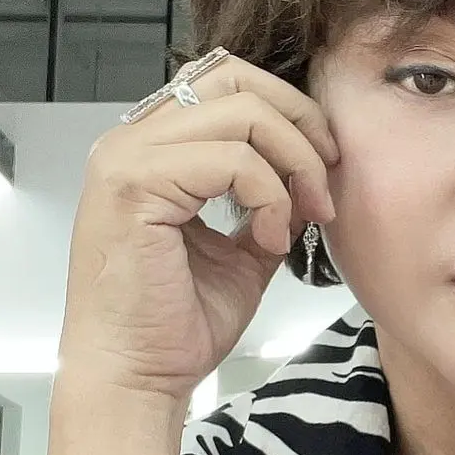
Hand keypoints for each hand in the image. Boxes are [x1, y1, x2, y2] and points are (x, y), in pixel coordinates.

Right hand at [58, 55, 340, 404]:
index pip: (229, 83)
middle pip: (237, 77)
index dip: (290, 113)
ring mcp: (128, 157)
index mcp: (155, 149)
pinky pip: (231, 159)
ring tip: (302, 220)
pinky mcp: (134, 185)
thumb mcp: (243, 254)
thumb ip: (271, 205)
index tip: (325, 168)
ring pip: (242, 112)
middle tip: (325, 182)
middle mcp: (134, 140)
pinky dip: (268, 197)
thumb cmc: (176, 325)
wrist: (137, 377)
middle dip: (301, 124)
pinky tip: (269, 242)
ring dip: (293, 164)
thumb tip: (309, 177)